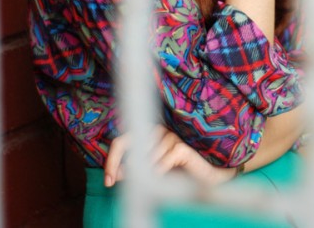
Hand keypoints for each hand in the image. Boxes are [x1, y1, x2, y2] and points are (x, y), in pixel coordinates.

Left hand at [104, 126, 235, 187]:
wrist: (205, 180)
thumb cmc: (178, 174)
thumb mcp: (152, 173)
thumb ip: (136, 170)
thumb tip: (117, 174)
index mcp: (148, 135)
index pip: (122, 140)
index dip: (112, 159)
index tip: (108, 180)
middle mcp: (159, 131)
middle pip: (131, 145)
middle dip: (121, 166)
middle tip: (115, 182)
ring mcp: (171, 137)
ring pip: (147, 157)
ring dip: (149, 173)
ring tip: (160, 179)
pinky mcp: (182, 147)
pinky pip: (162, 161)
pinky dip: (161, 172)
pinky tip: (169, 176)